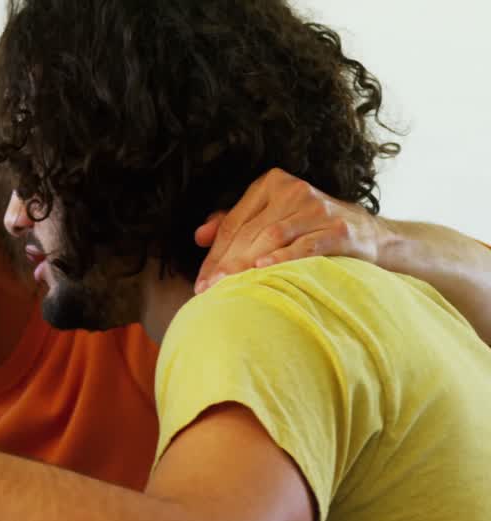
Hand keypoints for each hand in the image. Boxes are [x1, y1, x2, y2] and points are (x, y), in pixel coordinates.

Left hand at [193, 168, 397, 292]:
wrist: (368, 235)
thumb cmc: (309, 229)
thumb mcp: (271, 217)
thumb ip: (236, 223)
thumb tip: (199, 236)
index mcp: (271, 184)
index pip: (234, 223)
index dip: (215, 254)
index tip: (202, 281)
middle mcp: (293, 190)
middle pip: (250, 231)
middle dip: (226, 264)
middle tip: (210, 290)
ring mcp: (317, 208)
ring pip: (272, 237)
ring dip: (246, 264)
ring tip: (229, 287)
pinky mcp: (338, 228)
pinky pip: (304, 245)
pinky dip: (282, 257)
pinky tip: (263, 269)